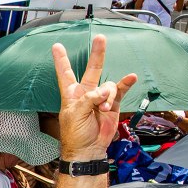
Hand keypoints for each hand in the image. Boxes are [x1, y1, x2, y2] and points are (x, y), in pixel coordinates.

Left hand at [52, 35, 137, 159]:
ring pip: (108, 85)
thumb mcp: (75, 115)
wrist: (89, 149)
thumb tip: (103, 91)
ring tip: (104, 109)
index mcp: (71, 94)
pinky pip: (120, 90)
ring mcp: (101, 98)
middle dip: (97, 54)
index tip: (57, 46)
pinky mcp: (113, 104)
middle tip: (100, 38)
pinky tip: (131, 77)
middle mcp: (86, 93)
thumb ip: (88, 100)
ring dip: (108, 96)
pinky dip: (126, 84)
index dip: (61, 60)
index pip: (65, 73)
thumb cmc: (75, 134)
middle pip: (92, 70)